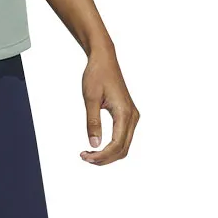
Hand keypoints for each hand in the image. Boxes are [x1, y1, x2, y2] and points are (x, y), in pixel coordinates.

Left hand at [79, 45, 138, 164]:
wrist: (104, 59)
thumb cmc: (97, 75)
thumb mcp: (90, 98)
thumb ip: (92, 122)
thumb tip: (94, 144)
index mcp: (124, 113)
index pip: (116, 145)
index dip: (101, 155)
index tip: (85, 156)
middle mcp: (132, 116)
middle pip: (122, 149)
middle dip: (104, 158)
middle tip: (85, 157)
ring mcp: (132, 116)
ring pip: (124, 145)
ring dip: (108, 154)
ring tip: (89, 154)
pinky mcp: (128, 114)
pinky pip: (123, 137)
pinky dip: (112, 146)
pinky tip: (98, 146)